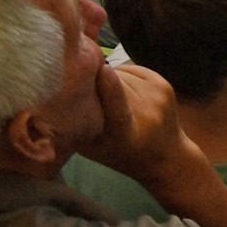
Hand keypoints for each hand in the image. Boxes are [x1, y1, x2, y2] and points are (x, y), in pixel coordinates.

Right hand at [90, 58, 192, 180]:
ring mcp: (158, 97)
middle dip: (97, 82)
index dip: (111, 88)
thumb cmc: (120, 155)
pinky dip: (123, 76)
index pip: (119, 109)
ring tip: (108, 97)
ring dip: (109, 78)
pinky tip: (123, 91)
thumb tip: (62, 93)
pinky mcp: (164, 84)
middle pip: (115, 83)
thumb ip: (78, 125)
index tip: (102, 71)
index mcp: (126, 135)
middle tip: (89, 93)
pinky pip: (133, 69)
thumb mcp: (93, 148)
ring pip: (122, 73)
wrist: (165, 156)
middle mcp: (147, 113)